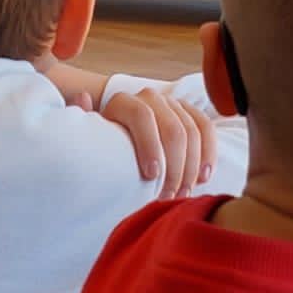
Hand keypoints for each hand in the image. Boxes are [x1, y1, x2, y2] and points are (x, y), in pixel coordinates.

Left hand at [93, 87, 217, 199]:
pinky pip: (206, 129)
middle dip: (174, 166)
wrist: (117, 141)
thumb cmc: (102, 149)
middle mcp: (149, 97)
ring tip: (181, 194)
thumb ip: (84, 122)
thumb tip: (83, 98)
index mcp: (123, 102)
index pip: (141, 117)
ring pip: (192, 131)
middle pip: (172, 128)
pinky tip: (203, 177)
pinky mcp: (189, 113)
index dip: (149, 145)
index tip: (151, 177)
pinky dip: (208, 153)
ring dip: (190, 167)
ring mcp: (172, 104)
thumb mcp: (90, 139)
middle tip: (167, 196)